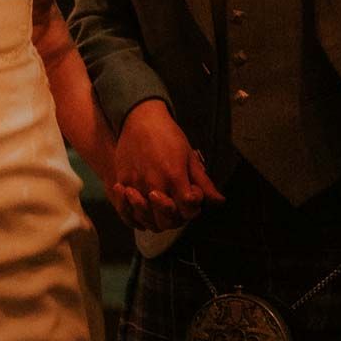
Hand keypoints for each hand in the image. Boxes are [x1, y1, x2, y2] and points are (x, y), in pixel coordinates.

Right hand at [107, 99, 222, 231]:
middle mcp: (155, 184)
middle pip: (166, 221)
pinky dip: (133, 216)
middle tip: (175, 207)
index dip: (193, 208)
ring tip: (157, 209)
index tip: (191, 196)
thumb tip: (219, 201)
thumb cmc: (168, 135)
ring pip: (145, 219)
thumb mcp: (190, 156)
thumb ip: (203, 182)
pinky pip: (125, 210)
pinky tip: (139, 212)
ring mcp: (136, 185)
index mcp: (175, 176)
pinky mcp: (122, 181)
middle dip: (175, 218)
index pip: (187, 210)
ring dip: (154, 219)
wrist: (140, 118)